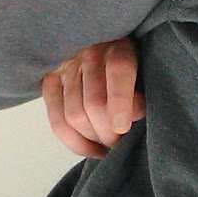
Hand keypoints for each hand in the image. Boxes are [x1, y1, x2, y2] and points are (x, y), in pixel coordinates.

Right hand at [42, 38, 144, 158]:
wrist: (105, 47)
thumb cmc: (136, 67)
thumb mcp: (147, 71)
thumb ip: (143, 91)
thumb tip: (132, 115)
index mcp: (119, 46)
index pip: (118, 70)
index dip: (120, 100)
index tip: (123, 127)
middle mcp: (88, 54)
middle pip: (93, 102)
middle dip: (110, 131)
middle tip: (123, 142)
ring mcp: (65, 68)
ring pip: (74, 116)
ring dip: (95, 138)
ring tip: (111, 145)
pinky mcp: (50, 81)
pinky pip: (57, 122)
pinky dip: (76, 143)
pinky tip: (94, 150)